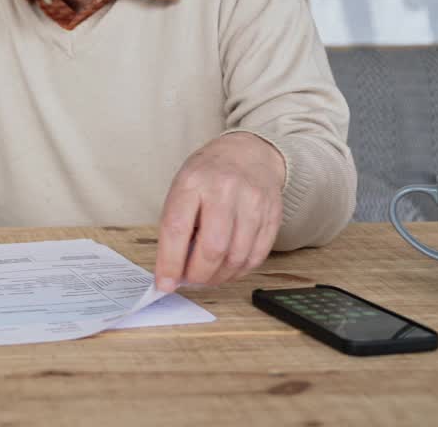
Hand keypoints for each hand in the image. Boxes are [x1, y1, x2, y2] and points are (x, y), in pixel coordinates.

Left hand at [154, 132, 285, 291]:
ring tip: (208, 277)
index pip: (177, 229)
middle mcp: (224, 190)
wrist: (248, 154)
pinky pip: (257, 256)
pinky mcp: (273, 215)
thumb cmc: (208, 175)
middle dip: (198, 275)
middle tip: (189, 281)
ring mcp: (252, 202)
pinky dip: (239, 271)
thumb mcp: (182, 188)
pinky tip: (228, 269)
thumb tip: (173, 271)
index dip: (170, 263)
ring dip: (219, 277)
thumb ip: (176, 226)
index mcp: (193, 182)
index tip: (164, 284)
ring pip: (236, 257)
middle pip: (212, 248)